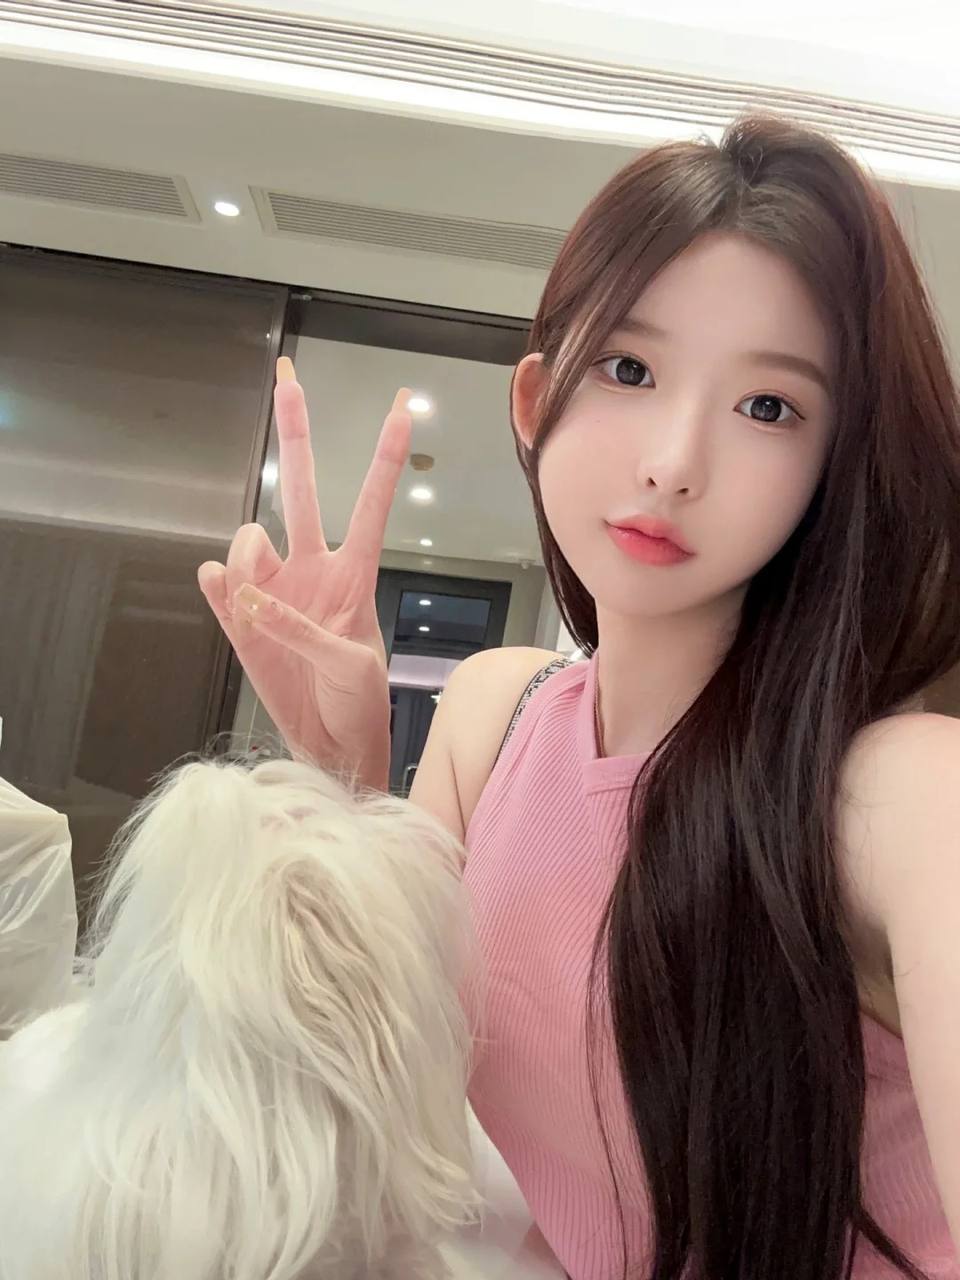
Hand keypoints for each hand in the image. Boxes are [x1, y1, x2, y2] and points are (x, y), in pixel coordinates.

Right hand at [198, 357, 411, 790]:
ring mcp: (274, 591)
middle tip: (286, 375)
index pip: (369, 503)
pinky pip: (218, 583)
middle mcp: (311, 570)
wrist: (330, 747)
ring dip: (247, 557)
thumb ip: (300, 628)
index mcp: (353, 575)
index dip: (384, 455)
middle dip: (293, 431)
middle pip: (299, 488)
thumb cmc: (358, 703)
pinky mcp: (242, 620)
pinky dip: (219, 586)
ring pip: (247, 539)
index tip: (404, 403)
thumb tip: (248, 592)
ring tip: (260, 605)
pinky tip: (226, 593)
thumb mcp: (347, 666)